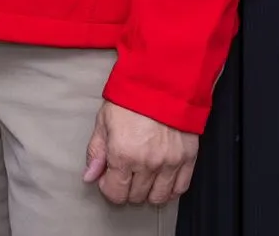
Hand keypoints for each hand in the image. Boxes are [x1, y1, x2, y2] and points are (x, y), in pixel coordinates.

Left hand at [83, 100, 197, 206]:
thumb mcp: (104, 120)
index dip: (108, 187)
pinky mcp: (188, 159)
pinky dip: (170, 189)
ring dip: (148, 192)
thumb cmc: (130, 98)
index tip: (108, 176)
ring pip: (158, 197)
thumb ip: (96, 151)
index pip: (115, 193)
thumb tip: (90, 177)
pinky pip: (180, 188)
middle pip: (136, 197)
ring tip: (143, 177)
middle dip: (127, 188)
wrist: (163, 81)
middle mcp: (147, 164)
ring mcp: (170, 163)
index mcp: (123, 154)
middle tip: (125, 172)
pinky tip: (161, 180)